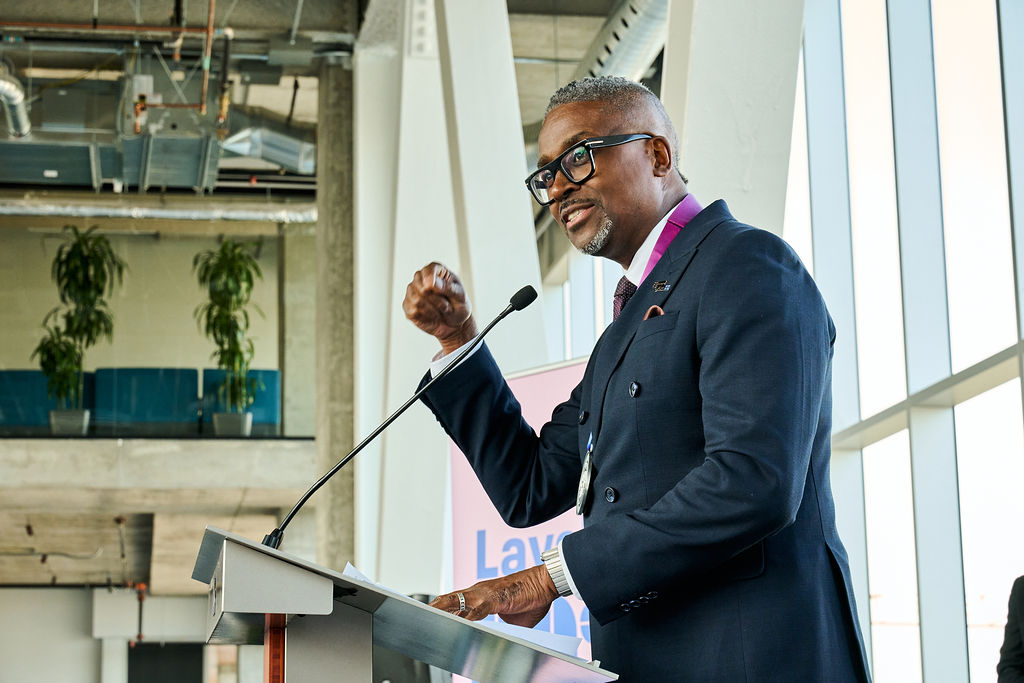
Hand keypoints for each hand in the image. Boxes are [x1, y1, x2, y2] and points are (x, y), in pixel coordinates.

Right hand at [403, 262, 478, 355]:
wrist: (455, 323)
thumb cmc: (459, 305)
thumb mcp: (460, 296)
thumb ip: (447, 287)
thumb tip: (430, 283)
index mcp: (436, 270)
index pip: (429, 269)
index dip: (431, 279)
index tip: (432, 287)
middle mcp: (421, 277)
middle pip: (422, 288)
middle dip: (437, 301)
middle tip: (446, 306)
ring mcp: (412, 291)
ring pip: (417, 300)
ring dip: (433, 310)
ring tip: (440, 312)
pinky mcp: (407, 305)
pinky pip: (413, 312)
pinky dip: (426, 317)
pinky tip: (432, 316)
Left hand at [429, 564, 558, 627]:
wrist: (547, 583)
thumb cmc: (531, 597)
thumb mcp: (512, 618)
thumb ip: (499, 625)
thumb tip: (497, 640)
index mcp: (482, 595)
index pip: (457, 602)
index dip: (442, 608)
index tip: (428, 615)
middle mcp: (480, 591)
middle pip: (451, 599)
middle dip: (434, 608)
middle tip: (417, 616)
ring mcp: (485, 593)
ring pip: (457, 601)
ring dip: (442, 610)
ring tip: (426, 618)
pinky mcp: (495, 598)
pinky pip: (476, 609)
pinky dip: (465, 617)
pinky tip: (455, 623)